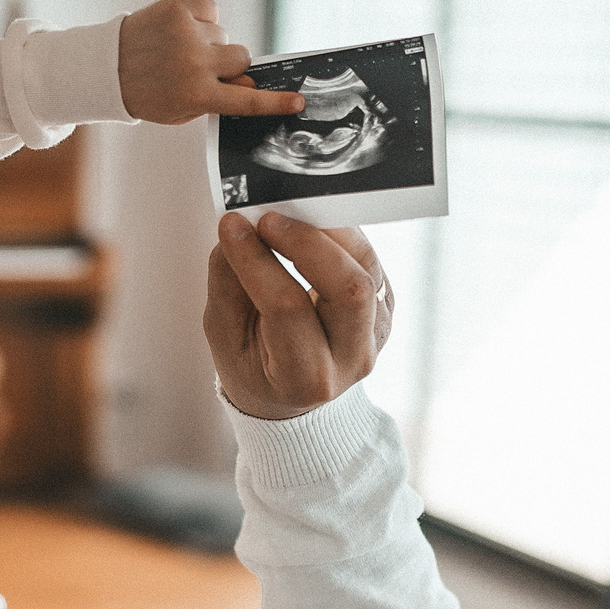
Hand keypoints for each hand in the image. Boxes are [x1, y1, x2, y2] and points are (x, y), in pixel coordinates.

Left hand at [117, 0, 306, 125]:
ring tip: (179, 48)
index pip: (246, 101)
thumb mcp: (181, 111)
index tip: (299, 101)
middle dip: (231, 63)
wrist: (106, 67)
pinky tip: (179, 29)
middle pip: (243, 58)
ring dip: (210, 41)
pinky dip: (201, 18)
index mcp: (197, 96)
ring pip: (224, 34)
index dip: (275, 102)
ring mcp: (188, 34)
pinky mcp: (179, 7)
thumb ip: (216, 100)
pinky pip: (211, 10)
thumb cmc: (148, 93)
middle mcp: (196, 64)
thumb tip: (249, 84)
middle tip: (207, 67)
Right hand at [203, 211, 393, 419]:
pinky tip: (309, 230)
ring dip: (326, 230)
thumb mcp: (225, 338)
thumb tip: (237, 229)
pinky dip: (338, 235)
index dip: (258, 262)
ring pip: (365, 265)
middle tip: (267, 219)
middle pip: (348, 288)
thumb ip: (227, 285)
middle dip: (306, 242)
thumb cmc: (256, 368)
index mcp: (305, 378)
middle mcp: (351, 358)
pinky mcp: (384, 305)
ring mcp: (376, 332)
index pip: (288, 308)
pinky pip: (368, 259)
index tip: (234, 229)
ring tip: (288, 217)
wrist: (292, 392)